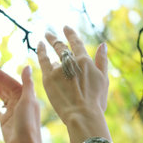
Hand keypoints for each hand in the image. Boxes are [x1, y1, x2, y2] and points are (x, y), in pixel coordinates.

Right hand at [0, 59, 42, 142]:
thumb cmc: (28, 125)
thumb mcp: (28, 101)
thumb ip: (27, 84)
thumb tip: (26, 66)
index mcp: (25, 94)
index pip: (6, 78)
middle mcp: (19, 100)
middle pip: (3, 84)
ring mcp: (12, 110)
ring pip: (0, 94)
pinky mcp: (5, 121)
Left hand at [37, 26, 109, 142]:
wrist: (83, 114)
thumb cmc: (95, 101)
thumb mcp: (104, 80)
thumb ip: (102, 61)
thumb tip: (102, 45)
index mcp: (85, 61)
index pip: (76, 43)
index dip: (70, 34)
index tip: (66, 28)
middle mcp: (71, 62)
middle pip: (61, 46)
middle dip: (55, 39)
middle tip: (48, 34)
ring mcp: (59, 69)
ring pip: (52, 54)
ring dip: (48, 45)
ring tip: (43, 42)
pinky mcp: (48, 77)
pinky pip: (43, 60)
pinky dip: (41, 51)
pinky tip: (39, 46)